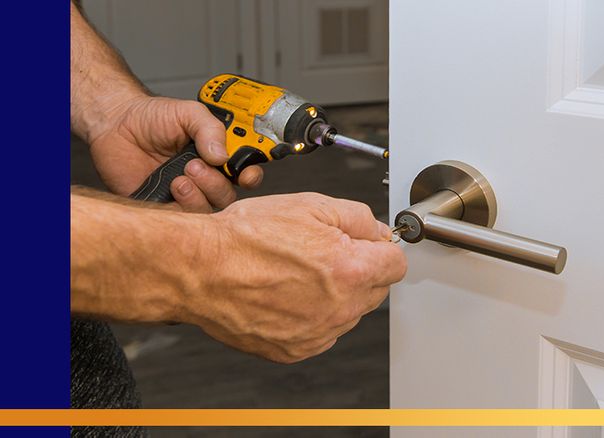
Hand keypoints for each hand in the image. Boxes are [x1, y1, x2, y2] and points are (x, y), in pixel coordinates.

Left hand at [88, 94, 262, 210]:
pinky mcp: (163, 206)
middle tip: (195, 165)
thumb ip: (210, 128)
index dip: (250, 176)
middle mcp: (204, 178)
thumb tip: (223, 154)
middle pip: (227, 196)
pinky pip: (182, 218)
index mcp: (217, 156)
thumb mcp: (187, 112)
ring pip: (207, 210)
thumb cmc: (151, 117)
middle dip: (217, 184)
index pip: (244, 173)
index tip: (245, 174)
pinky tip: (171, 186)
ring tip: (179, 177)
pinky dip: (181, 206)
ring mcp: (185, 194)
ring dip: (199, 195)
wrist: (115, 124)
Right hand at [179, 193, 406, 362]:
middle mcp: (339, 308)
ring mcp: (317, 333)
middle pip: (375, 290)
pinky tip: (286, 294)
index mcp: (350, 270)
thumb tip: (377, 231)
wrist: (200, 268)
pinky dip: (312, 315)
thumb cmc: (245, 237)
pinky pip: (321, 332)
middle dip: (359, 269)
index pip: (396, 263)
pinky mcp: (295, 350)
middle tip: (323, 253)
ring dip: (335, 294)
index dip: (380, 248)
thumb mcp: (310, 205)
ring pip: (348, 312)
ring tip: (297, 272)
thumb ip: (357, 218)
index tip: (367, 245)